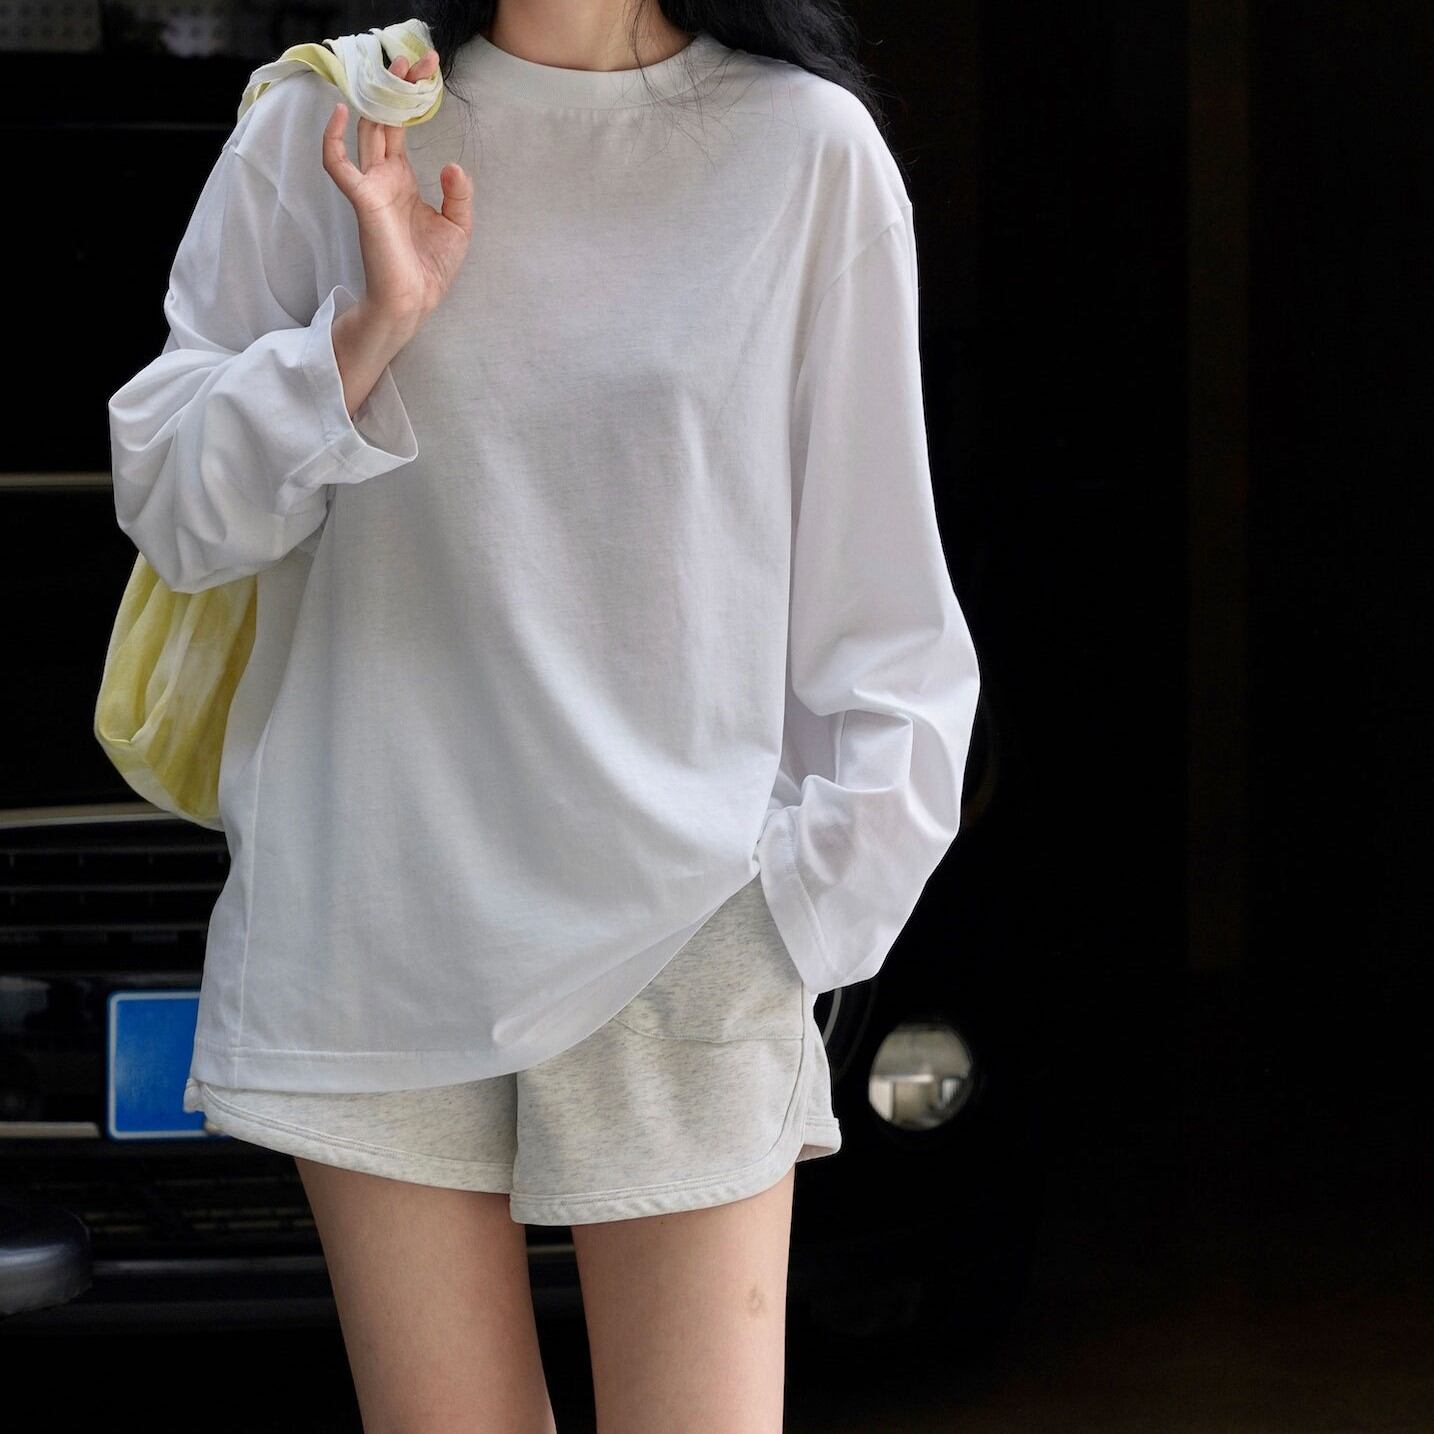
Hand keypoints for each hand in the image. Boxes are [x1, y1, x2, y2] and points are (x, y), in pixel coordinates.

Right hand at [320, 47, 473, 333]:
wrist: (413, 302)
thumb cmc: (429, 269)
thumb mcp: (457, 227)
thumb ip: (458, 193)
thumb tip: (452, 163)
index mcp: (402, 180)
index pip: (402, 129)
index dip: (412, 99)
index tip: (428, 71)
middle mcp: (384, 177)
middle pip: (385, 120)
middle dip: (398, 88)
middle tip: (416, 58)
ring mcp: (371, 186)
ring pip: (367, 131)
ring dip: (379, 99)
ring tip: (394, 68)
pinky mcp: (363, 200)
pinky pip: (338, 165)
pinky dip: (333, 139)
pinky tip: (342, 113)